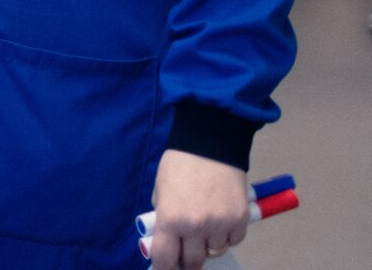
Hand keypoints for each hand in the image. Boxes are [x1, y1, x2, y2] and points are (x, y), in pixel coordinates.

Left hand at [148, 150, 249, 269]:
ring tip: (204, 229)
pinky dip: (226, 237)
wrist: (210, 144)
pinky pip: (233, 241)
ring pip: (214, 251)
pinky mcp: (241, 220)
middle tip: (185, 259)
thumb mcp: (161, 192)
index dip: (165, 268)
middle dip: (187, 263)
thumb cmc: (179, 166)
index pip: (165, 258)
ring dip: (207, 246)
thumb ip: (164, 218)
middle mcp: (195, 227)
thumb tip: (167, 240)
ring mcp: (220, 225)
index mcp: (170, 218)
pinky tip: (220, 223)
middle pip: (193, 262)